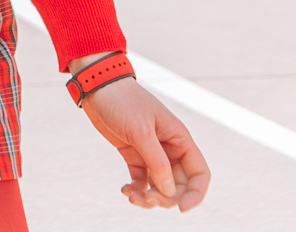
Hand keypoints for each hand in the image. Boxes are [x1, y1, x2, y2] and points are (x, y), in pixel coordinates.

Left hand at [79, 79, 209, 209]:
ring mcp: (151, 153)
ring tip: (131, 197)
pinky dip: (136, 190)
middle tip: (147, 198)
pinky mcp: (134, 155)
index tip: (182, 209)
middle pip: (178, 186)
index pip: (199, 173)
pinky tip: (125, 190)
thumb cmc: (122, 101)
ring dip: (149, 197)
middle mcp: (168, 148)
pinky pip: (142, 181)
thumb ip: (157, 162)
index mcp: (178, 139)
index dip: (196, 194)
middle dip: (166, 198)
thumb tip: (170, 193)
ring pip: (159, 187)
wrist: (97, 85)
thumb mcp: (141, 131)